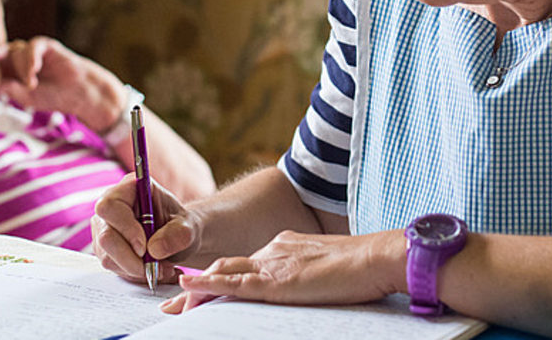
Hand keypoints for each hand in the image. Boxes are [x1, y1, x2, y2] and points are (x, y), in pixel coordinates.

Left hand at [0, 36, 123, 130]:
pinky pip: (33, 46)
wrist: (77, 92)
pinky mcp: (45, 46)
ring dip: (22, 67)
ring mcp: (31, 51)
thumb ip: (9, 89)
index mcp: (11, 72)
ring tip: (31, 83)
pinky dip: (31, 57)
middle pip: (1, 55)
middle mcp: (18, 59)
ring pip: (16, 52)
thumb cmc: (53, 95)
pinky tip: (35, 68)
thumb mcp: (26, 96)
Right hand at [93, 174, 199, 283]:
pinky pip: (113, 267)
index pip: (110, 206)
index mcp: (129, 188)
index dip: (125, 229)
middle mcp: (111, 207)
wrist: (178, 239)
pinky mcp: (105, 249)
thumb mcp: (188, 228)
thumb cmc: (181, 226)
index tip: (145, 248)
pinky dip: (134, 274)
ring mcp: (104, 228)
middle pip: (105, 237)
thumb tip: (153, 249)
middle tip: (156, 268)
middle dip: (131, 259)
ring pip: (108, 257)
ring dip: (137, 269)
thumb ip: (177, 235)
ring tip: (163, 269)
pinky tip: (152, 271)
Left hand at [159, 230, 404, 313]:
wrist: (377, 258)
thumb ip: (305, 273)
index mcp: (284, 246)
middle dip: (197, 286)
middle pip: (226, 267)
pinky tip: (188, 288)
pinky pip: (236, 284)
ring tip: (173, 305)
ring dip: (196, 291)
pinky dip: (208, 286)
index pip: (243, 264)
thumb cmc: (362, 267)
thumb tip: (300, 285)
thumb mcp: (324, 267)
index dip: (218, 277)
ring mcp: (274, 263)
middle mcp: (273, 250)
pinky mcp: (278, 281)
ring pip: (224, 275)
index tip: (199, 288)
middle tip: (174, 301)